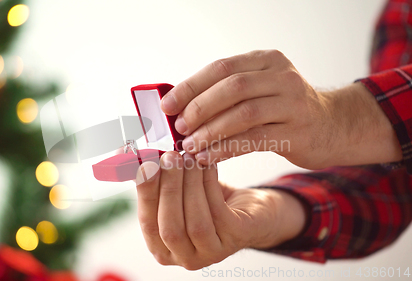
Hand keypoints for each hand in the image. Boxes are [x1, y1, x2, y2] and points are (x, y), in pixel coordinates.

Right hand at [135, 151, 305, 269]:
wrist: (251, 211)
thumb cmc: (209, 201)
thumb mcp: (179, 192)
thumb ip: (158, 181)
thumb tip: (135, 157)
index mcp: (164, 248)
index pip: (148, 224)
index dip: (146, 194)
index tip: (146, 166)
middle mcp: (186, 257)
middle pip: (170, 228)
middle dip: (169, 189)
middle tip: (170, 157)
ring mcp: (212, 252)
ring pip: (196, 221)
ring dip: (190, 184)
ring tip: (188, 157)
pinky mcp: (236, 239)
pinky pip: (218, 212)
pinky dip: (209, 184)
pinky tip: (207, 164)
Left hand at [160, 50, 401, 168]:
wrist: (332, 126)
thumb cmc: (283, 110)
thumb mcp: (260, 90)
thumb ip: (227, 94)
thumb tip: (179, 109)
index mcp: (267, 61)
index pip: (222, 68)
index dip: (191, 86)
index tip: (167, 105)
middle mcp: (282, 77)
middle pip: (232, 87)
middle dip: (198, 107)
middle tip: (178, 127)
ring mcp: (293, 103)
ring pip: (243, 114)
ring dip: (210, 131)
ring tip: (189, 146)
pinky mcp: (298, 132)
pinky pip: (254, 140)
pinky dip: (226, 149)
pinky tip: (208, 157)